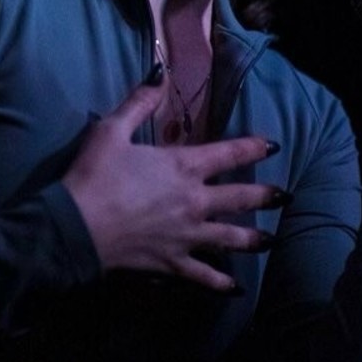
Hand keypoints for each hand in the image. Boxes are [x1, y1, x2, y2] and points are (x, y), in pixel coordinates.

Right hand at [61, 70, 285, 291]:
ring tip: (271, 240)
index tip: (272, 146)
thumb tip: (160, 72)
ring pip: (231, 238)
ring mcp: (187, 235)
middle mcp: (195, 202)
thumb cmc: (94, 176)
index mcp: (183, 167)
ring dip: (254, 239)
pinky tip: (236, 289)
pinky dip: (221, 284)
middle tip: (285, 197)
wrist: (76, 226)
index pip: (229, 154)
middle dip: (265, 197)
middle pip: (240, 198)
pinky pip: (204, 276)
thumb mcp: (112, 130)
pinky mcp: (173, 262)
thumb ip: (140, 102)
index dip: (253, 148)